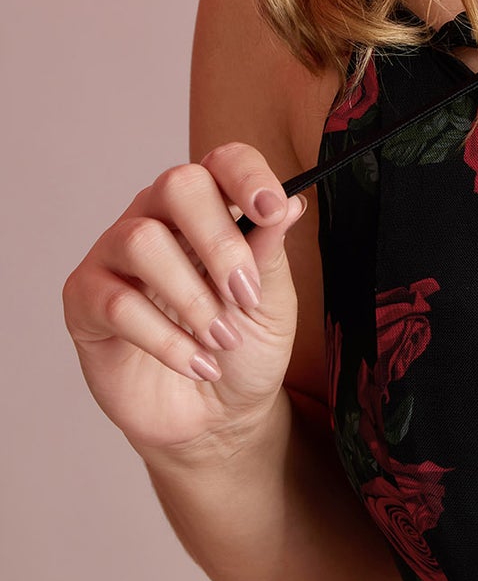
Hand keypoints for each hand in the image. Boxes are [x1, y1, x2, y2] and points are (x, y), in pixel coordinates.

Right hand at [63, 142, 309, 461]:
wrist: (216, 419)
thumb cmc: (245, 348)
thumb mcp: (271, 301)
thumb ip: (269, 252)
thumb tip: (290, 203)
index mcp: (209, 207)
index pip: (222, 162)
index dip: (246, 176)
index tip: (271, 210)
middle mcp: (157, 217)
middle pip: (177, 186)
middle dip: (219, 242)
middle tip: (245, 295)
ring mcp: (114, 256)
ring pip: (142, 240)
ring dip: (192, 297)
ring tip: (221, 338)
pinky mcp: (85, 301)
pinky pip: (117, 303)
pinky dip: (166, 339)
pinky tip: (198, 363)